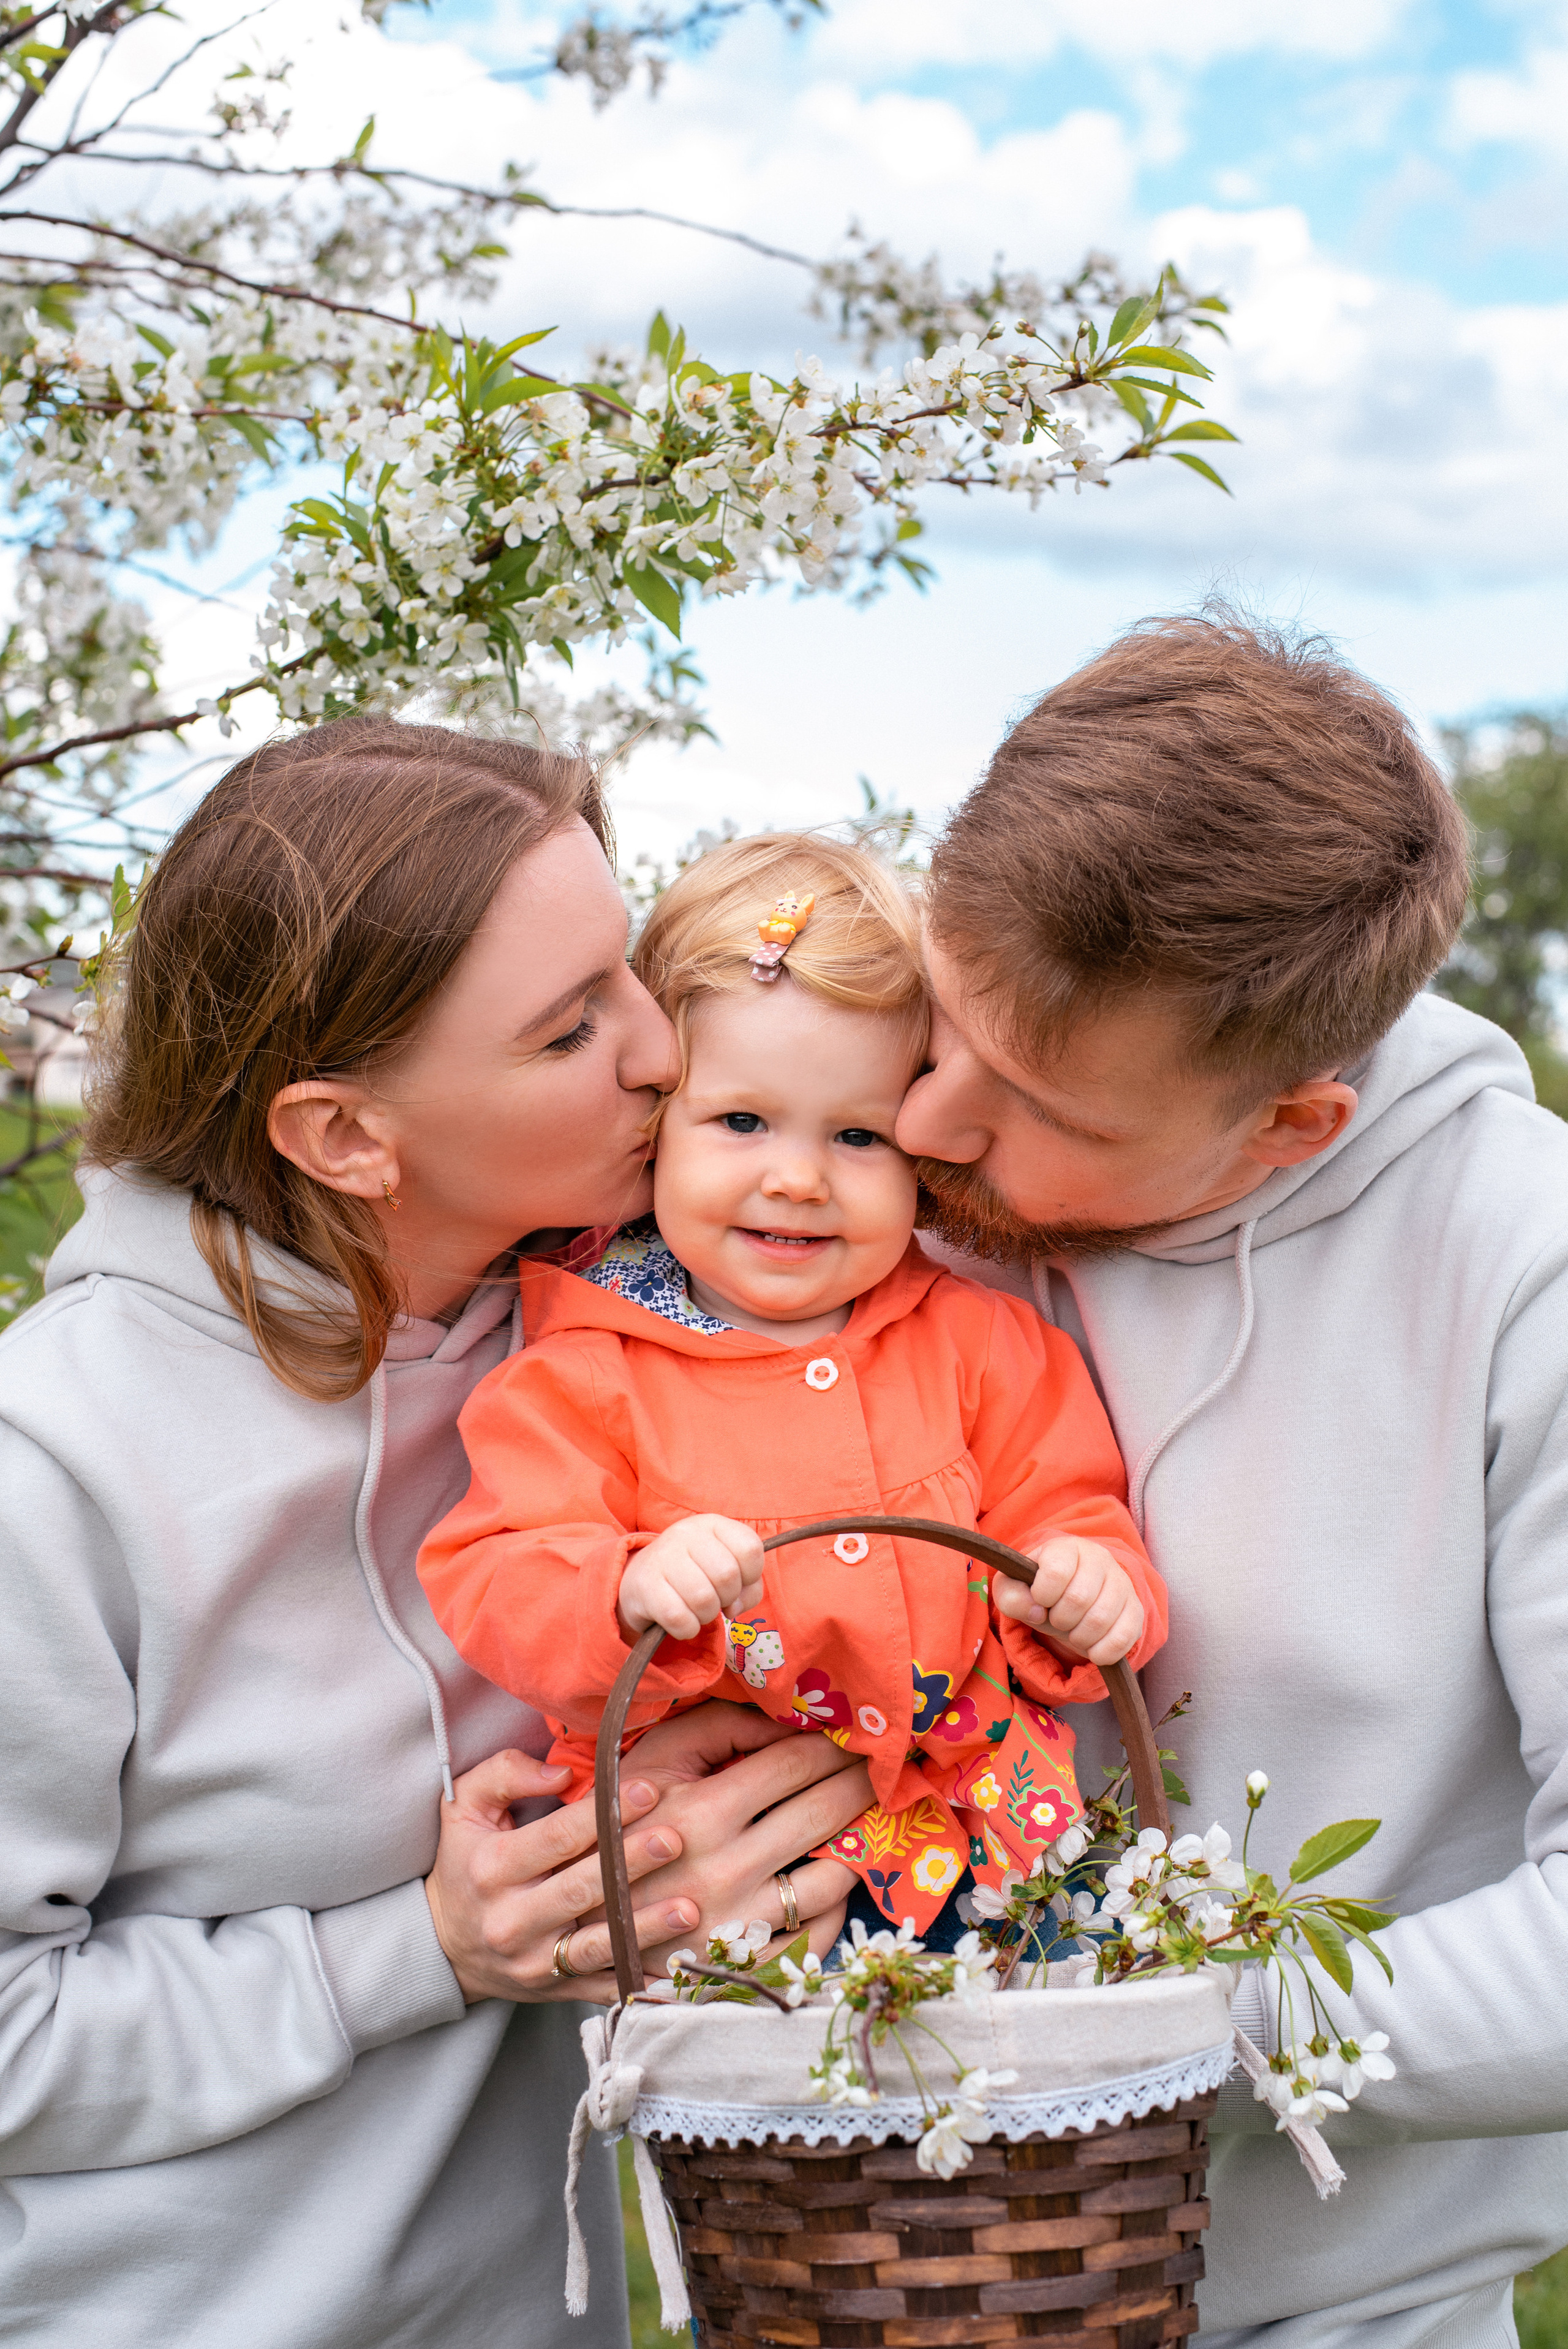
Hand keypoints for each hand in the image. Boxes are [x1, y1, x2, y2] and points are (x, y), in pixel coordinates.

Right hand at [424, 1750, 700, 2004]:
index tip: (647, 1789)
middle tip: (675, 1839)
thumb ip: (504, 1775)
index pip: (555, 1837)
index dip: (601, 1814)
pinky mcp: (554, 1992)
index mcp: (492, 1868)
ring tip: (689, 1907)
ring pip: (596, 1945)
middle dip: (630, 1864)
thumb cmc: (465, 1863)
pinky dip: (640, 1979)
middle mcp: (511, 1920)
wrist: (444, 1947)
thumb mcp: (463, 1808)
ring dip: (644, 1927)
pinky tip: (677, 1966)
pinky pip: (603, 1988)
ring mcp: (534, 1962)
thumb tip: (562, 1772)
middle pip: (581, 1889)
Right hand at [599, 1700, 870, 1977]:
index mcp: (701, 1812)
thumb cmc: (617, 1821)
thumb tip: (787, 1722)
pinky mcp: (736, 1967)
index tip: (857, 1733)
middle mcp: (723, 1871)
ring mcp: (733, 1925)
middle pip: (822, 1816)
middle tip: (881, 1767)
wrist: (569, 1914)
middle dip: (861, 1784)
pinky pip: (810, 1940)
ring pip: (828, 1882)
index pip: (795, 1765)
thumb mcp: (657, 1759)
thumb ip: (721, 1728)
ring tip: (864, 1823)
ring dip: (857, 1846)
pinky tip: (832, 1881)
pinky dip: (833, 1910)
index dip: (834, 1744)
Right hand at [618, 1514, 764, 1640]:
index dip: (751, 1575)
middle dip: (727, 1598)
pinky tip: (682, 1620)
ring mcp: (662, 1556)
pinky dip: (687, 1629)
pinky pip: (680, 1619)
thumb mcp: (727, 1568)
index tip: (737, 1582)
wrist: (641, 1578)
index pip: (750, 1548)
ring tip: (697, 1609)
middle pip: (727, 1575)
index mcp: (712, 1524)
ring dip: (706, 1616)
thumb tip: (735, 1607)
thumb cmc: (695, 1574)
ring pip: (704, 1599)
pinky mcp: (645, 1585)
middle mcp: (686, 1533)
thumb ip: (749, 1587)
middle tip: (714, 1599)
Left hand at [993, 1536, 1144, 1665]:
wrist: (1071, 1596)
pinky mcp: (1135, 1610)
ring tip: (1072, 1632)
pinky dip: (1101, 1652)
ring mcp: (1122, 1584)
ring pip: (1101, 1619)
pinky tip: (1091, 1648)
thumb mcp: (1014, 1588)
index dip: (1043, 1594)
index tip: (1041, 1598)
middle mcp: (1099, 1559)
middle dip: (1060, 1619)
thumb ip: (1011, 1596)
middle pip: (1078, 1599)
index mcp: (1067, 1548)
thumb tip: (1035, 1611)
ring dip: (1078, 1637)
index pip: (1056, 1571)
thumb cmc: (1041, 1589)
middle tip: (1057, 1619)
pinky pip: (1122, 1638)